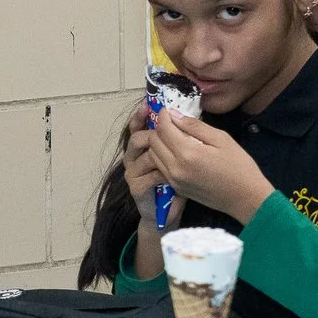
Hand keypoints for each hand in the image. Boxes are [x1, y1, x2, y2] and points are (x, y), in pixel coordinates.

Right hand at [120, 102, 184, 229]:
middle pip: (137, 137)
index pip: (139, 126)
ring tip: (178, 159)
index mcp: (144, 146)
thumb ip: (179, 136)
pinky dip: (163, 174)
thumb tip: (175, 114)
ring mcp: (133, 172)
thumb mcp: (184, 156)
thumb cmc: (178, 183)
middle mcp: (134, 157)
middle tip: (166, 131)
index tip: (149, 104)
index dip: (142, 115)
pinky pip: (150, 174)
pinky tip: (175, 177)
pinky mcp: (136, 187)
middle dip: (152, 133)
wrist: (168, 214)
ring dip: (161, 155)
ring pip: (144, 155)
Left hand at [148, 109, 276, 224]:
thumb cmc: (239, 166)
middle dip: (159, 129)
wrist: (245, 198)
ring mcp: (174, 180)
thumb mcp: (221, 139)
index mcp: (188, 153)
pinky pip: (161, 168)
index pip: (163, 129)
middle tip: (171, 123)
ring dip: (159, 143)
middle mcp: (175, 168)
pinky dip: (162, 157)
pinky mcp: (176, 188)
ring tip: (173, 136)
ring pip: (153, 155)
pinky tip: (176, 152)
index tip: (167, 110)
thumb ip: (195, 126)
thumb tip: (174, 115)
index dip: (163, 116)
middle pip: (153, 142)